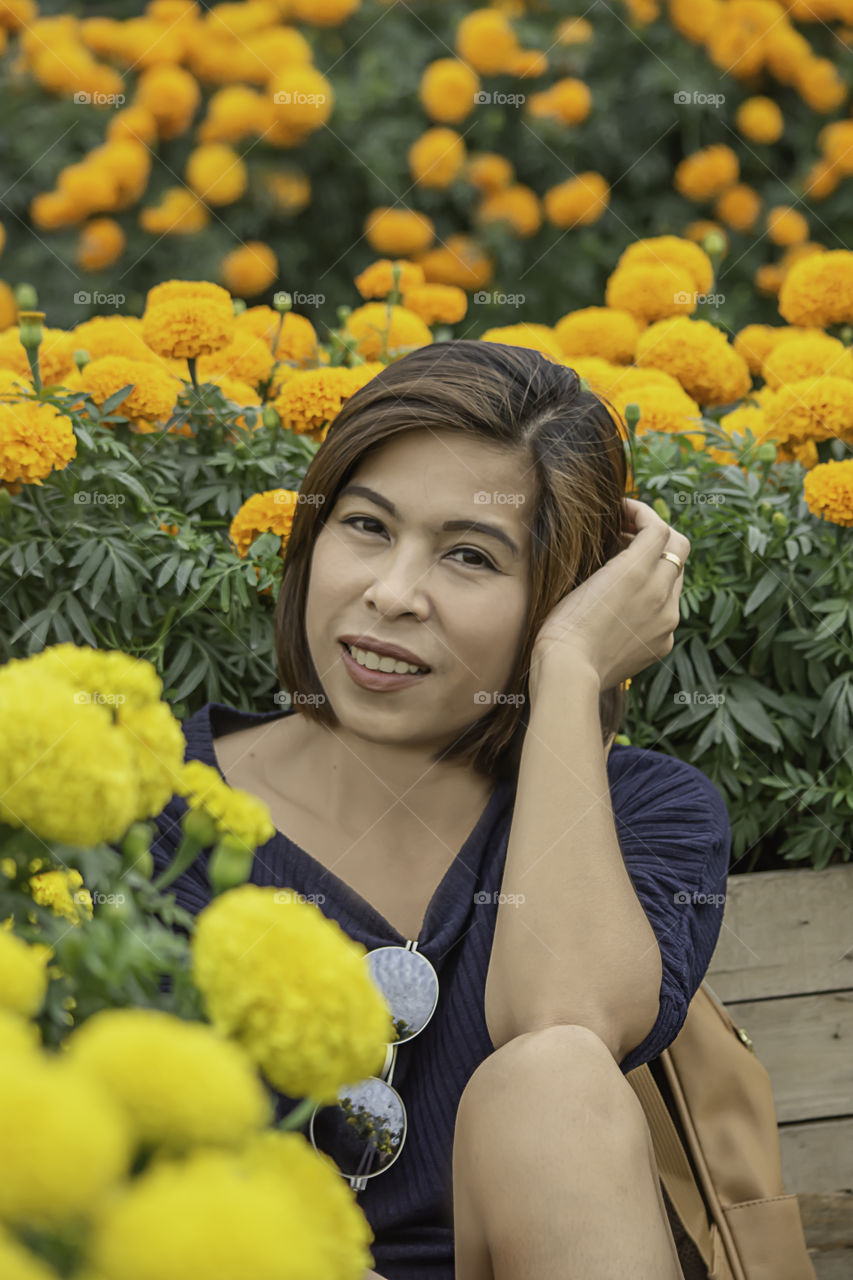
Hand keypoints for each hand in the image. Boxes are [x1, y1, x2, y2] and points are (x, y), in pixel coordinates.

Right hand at [530, 498, 690, 692]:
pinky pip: (668, 609)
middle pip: (677, 547)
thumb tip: (625, 537)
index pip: (657, 526)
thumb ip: (613, 553)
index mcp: (637, 573)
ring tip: (625, 568)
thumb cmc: (562, 624)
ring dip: (656, 565)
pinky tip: (626, 603)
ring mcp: (667, 621)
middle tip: (626, 535)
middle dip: (654, 534)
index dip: (640, 511)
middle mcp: (661, 595)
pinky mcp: (664, 643)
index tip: (622, 510)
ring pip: (674, 578)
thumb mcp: (582, 577)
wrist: (568, 672)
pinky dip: (654, 597)